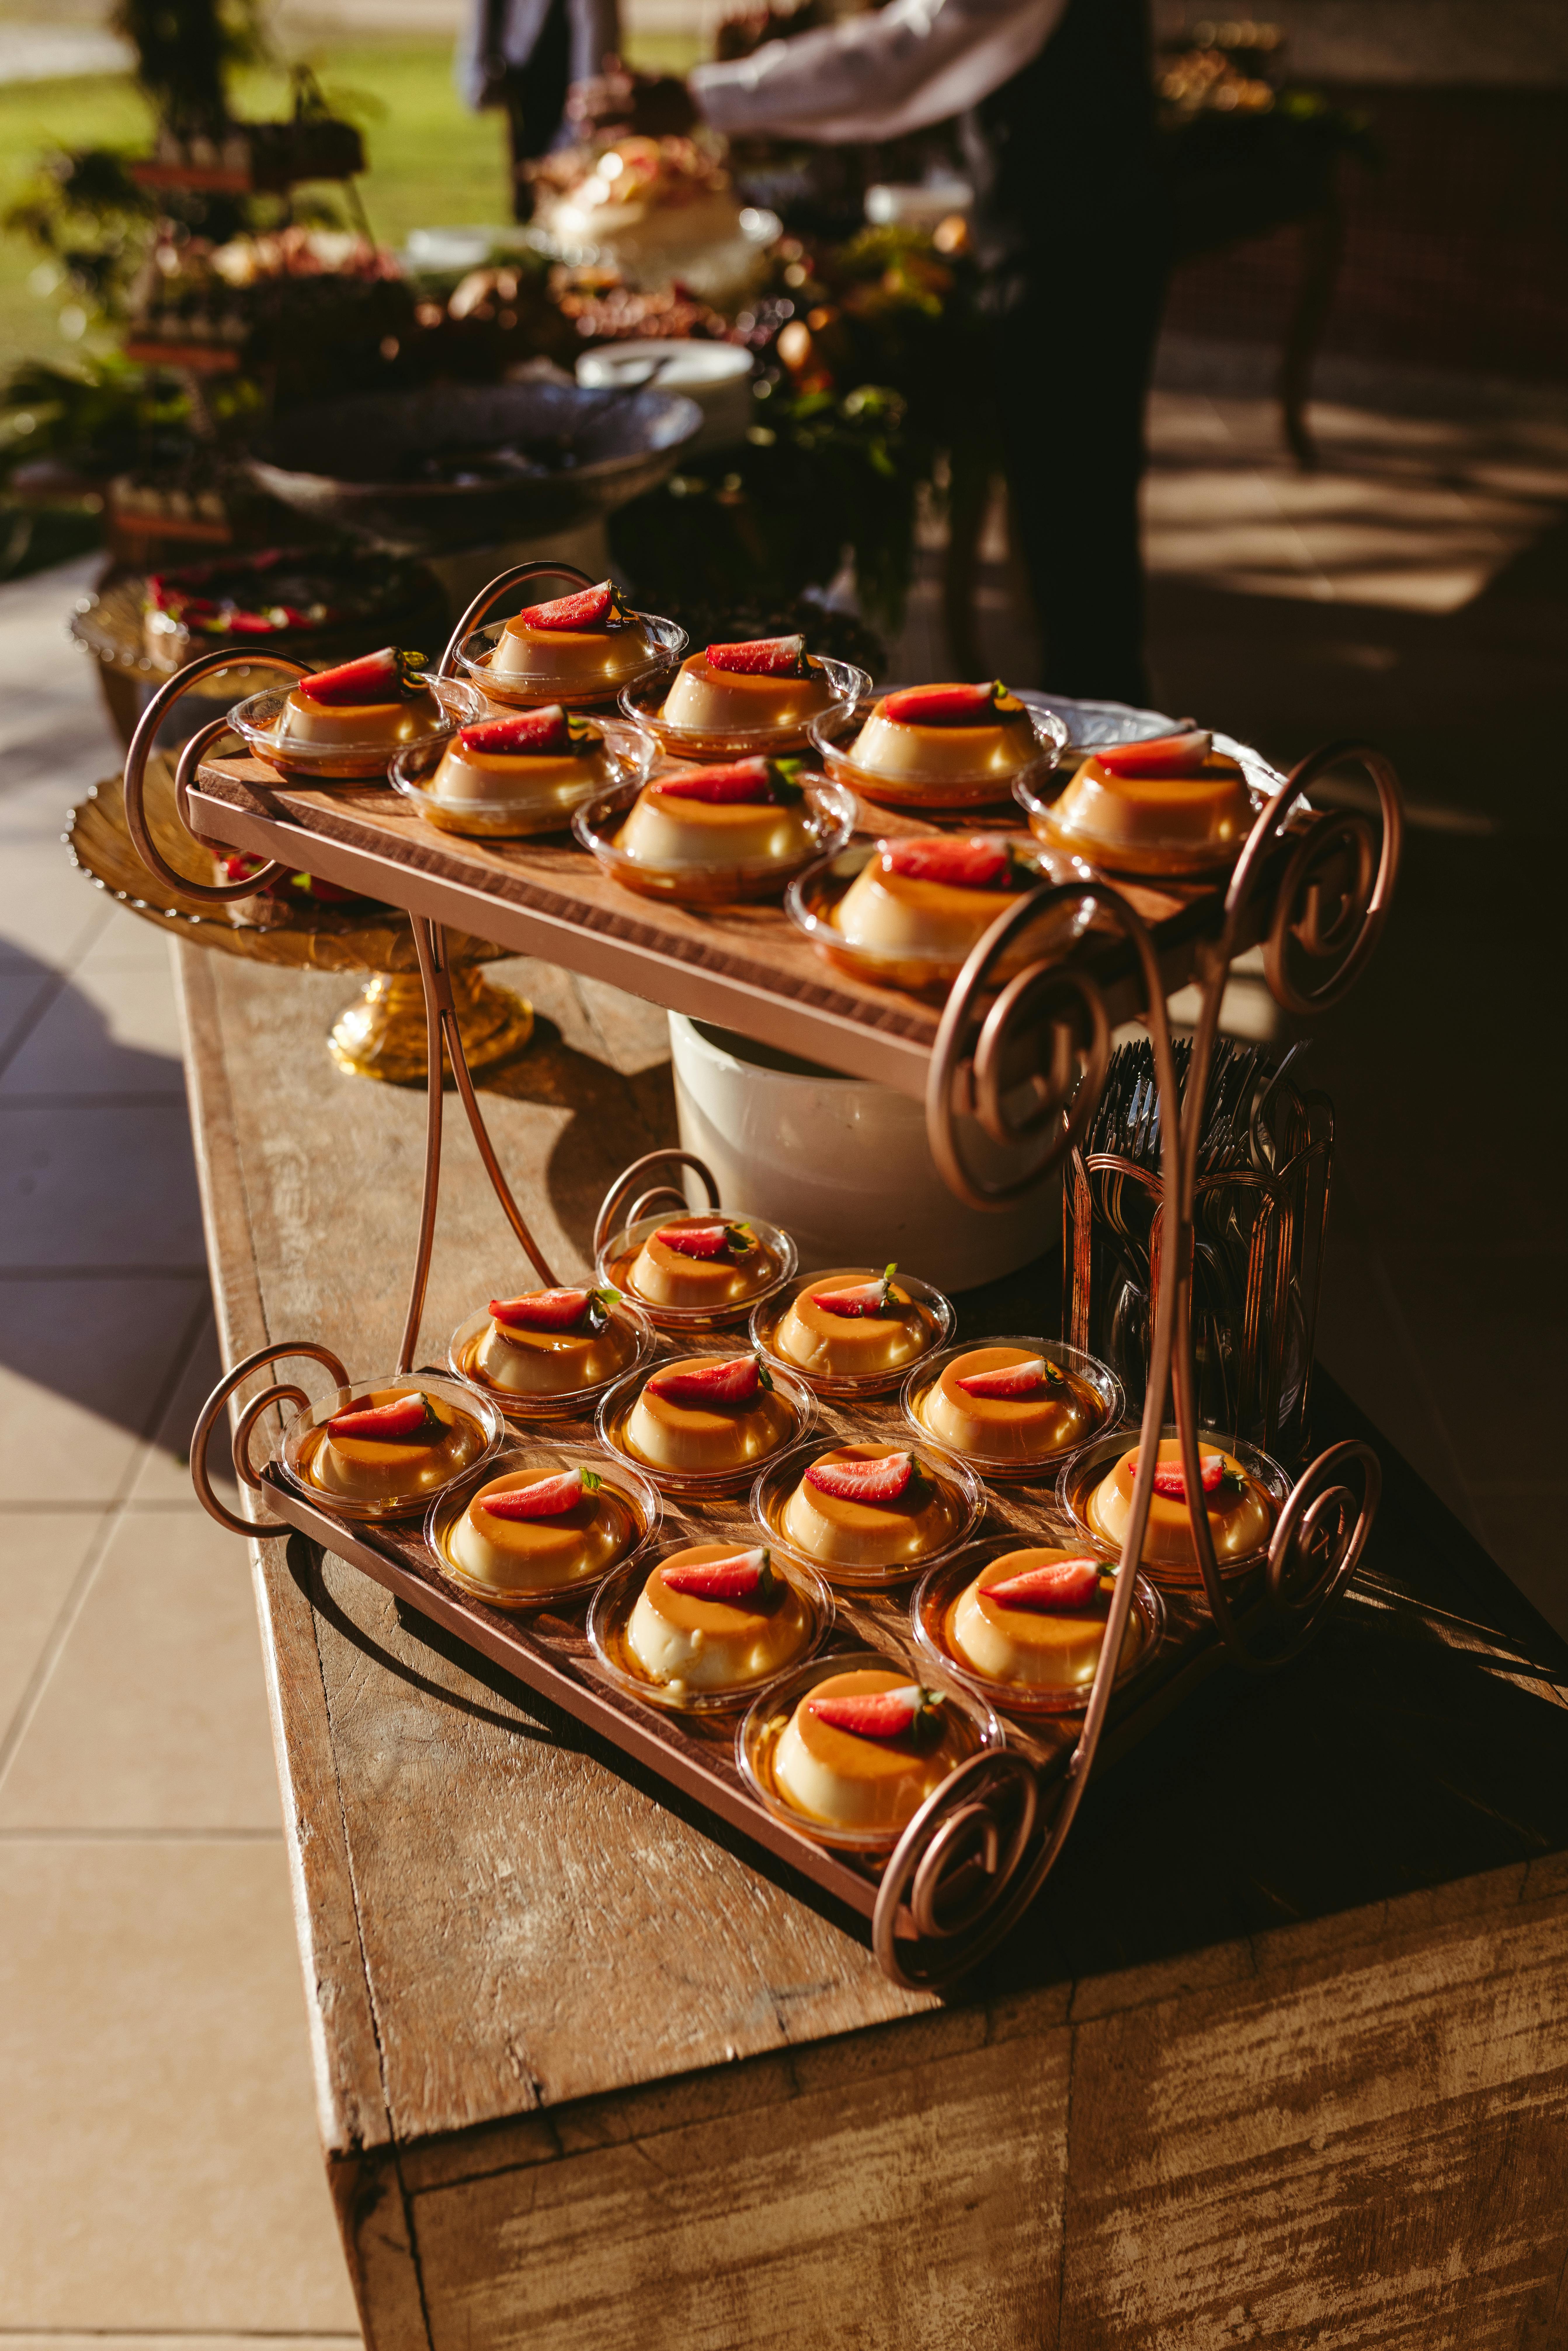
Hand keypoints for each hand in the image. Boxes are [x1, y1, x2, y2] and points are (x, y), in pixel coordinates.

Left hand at [567, 56, 698, 139]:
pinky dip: (610, 136)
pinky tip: (598, 139)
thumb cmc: (672, 86)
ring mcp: (641, 116)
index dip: (588, 89)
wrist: (695, 103)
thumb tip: (607, 61)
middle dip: (587, 108)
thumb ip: (627, 69)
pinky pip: (625, 134)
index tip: (573, 92)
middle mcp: (635, 100)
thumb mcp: (650, 72)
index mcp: (635, 83)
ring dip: (594, 124)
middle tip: (570, 111)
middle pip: (605, 104)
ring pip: (612, 120)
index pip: (605, 86)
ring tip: (579, 129)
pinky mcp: (648, 130)